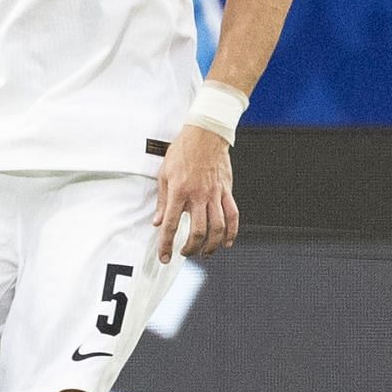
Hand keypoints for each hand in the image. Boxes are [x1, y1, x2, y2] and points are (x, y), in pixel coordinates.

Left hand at [153, 127, 238, 261]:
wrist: (205, 134)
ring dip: (211, 245)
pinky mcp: (227, 191)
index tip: (165, 257)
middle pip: (198, 231)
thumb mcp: (164, 174)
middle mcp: (198, 195)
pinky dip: (231, 232)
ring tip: (205, 252)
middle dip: (191, 248)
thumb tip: (157, 222)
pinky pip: (233, 215)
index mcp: (179, 191)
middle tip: (185, 253)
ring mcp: (215, 194)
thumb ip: (162, 201)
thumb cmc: (183, 151)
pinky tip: (226, 242)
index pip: (171, 225)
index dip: (166, 245)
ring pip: (218, 227)